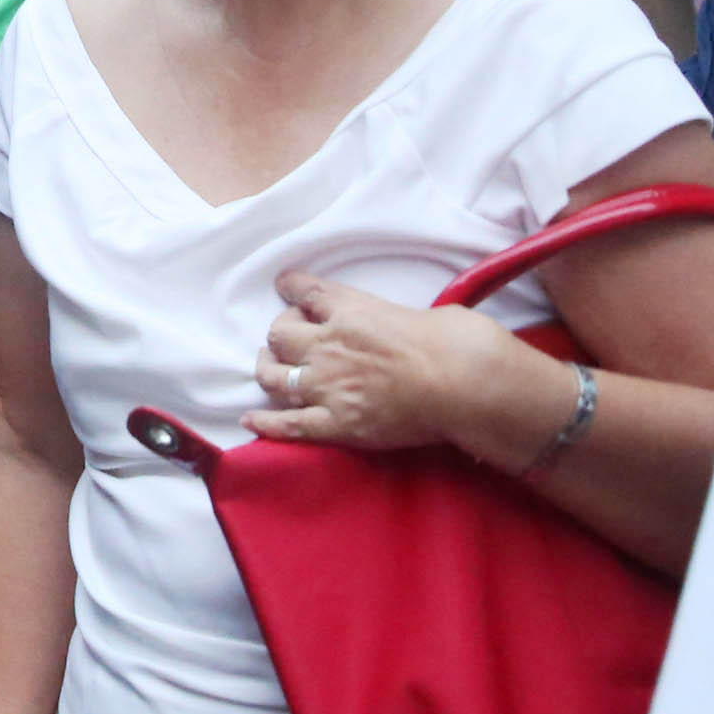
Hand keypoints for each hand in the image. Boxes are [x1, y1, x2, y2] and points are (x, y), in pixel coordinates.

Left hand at [250, 273, 516, 453]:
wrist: (462, 383)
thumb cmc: (452, 342)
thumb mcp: (414, 310)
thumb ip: (387, 315)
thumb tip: (392, 325)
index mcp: (349, 311)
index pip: (305, 292)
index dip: (291, 289)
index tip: (286, 288)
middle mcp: (328, 345)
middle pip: (279, 335)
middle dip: (280, 336)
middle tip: (290, 341)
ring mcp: (328, 386)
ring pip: (274, 377)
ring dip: (269, 372)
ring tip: (271, 372)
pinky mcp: (337, 423)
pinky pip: (288, 425)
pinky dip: (266, 424)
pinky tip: (250, 421)